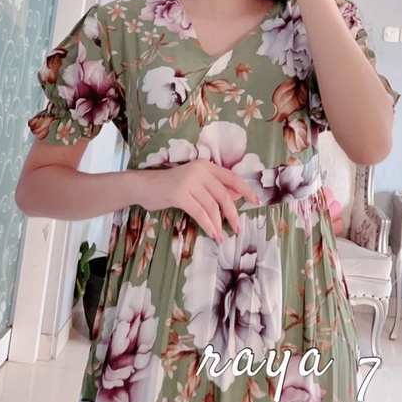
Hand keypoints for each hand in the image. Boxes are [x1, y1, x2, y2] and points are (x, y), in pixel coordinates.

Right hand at [131, 160, 259, 242]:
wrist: (145, 186)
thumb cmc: (171, 186)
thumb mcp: (195, 183)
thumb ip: (214, 187)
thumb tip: (237, 196)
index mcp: (206, 166)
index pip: (232, 177)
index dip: (246, 190)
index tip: (257, 201)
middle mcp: (200, 170)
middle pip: (224, 194)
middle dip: (233, 213)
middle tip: (238, 228)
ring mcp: (189, 181)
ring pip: (212, 206)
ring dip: (219, 223)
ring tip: (221, 236)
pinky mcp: (179, 194)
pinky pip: (200, 212)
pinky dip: (208, 225)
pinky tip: (212, 233)